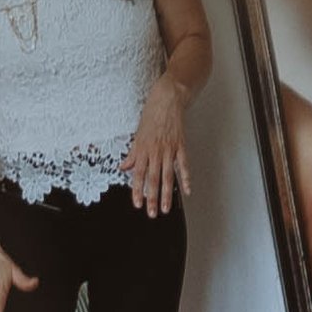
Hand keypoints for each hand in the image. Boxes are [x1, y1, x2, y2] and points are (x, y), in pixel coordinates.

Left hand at [123, 76, 190, 213]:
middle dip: (152, 198)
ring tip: (167, 209)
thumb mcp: (137, 134)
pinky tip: (187, 190)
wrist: (167, 99)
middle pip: (153, 179)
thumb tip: (124, 166)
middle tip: (152, 213)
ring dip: (167, 194)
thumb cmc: (151, 114)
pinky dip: (186, 178)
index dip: (137, 190)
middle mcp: (155, 151)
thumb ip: (133, 153)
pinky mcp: (181, 145)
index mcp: (143, 149)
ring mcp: (169, 149)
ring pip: (167, 176)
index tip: (137, 204)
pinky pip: (183, 165)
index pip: (138, 174)